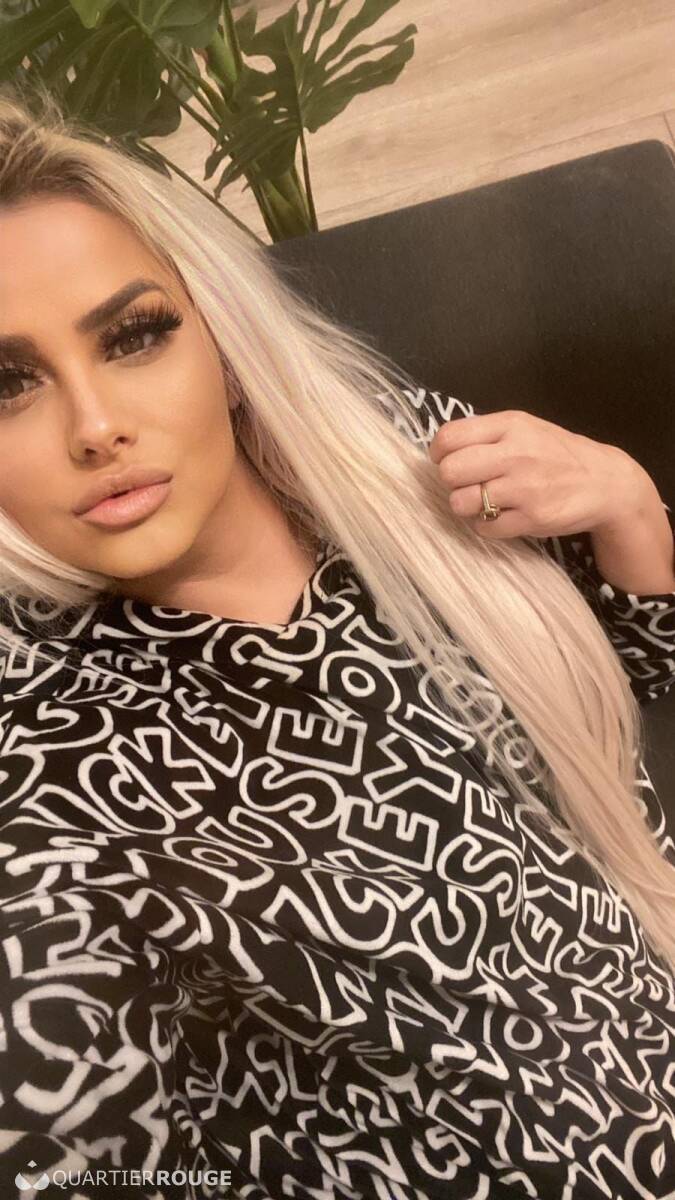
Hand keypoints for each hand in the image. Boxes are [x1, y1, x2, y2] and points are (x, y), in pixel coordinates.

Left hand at [427, 408, 649, 539]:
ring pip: (461, 503)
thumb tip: (443, 448)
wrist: (605, 482)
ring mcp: (524, 488)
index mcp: (511, 426)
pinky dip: (486, 525)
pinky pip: (484, 528)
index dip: (439, 453)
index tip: (447, 460)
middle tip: (467, 483)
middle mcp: (516, 454)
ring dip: (466, 506)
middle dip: (452, 481)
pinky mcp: (532, 519)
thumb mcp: (526, 428)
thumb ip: (487, 433)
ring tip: (483, 501)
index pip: (450, 437)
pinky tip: (501, 515)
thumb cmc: (557, 454)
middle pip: (450, 471)